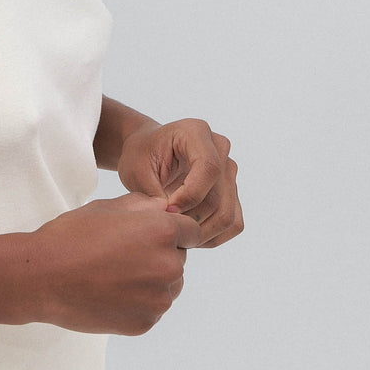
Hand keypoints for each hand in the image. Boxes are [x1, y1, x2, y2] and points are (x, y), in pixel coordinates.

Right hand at [31, 193, 202, 335]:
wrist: (41, 278)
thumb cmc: (71, 236)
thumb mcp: (106, 207)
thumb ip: (143, 205)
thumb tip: (166, 208)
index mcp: (162, 232)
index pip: (192, 231)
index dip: (174, 231)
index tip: (153, 235)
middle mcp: (168, 266)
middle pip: (179, 260)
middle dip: (160, 256)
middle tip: (123, 256)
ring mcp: (157, 299)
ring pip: (168, 287)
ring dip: (151, 282)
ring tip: (114, 276)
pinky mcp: (145, 323)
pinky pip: (151, 310)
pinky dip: (137, 304)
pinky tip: (109, 294)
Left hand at [116, 118, 242, 248]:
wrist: (148, 152)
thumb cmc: (140, 156)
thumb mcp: (136, 170)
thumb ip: (153, 192)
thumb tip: (173, 218)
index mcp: (197, 132)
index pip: (209, 168)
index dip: (190, 195)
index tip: (167, 210)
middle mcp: (220, 149)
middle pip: (219, 197)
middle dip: (192, 220)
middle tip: (166, 228)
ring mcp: (229, 170)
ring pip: (228, 215)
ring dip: (202, 233)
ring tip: (175, 234)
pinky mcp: (232, 191)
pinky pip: (233, 223)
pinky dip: (213, 236)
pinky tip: (189, 236)